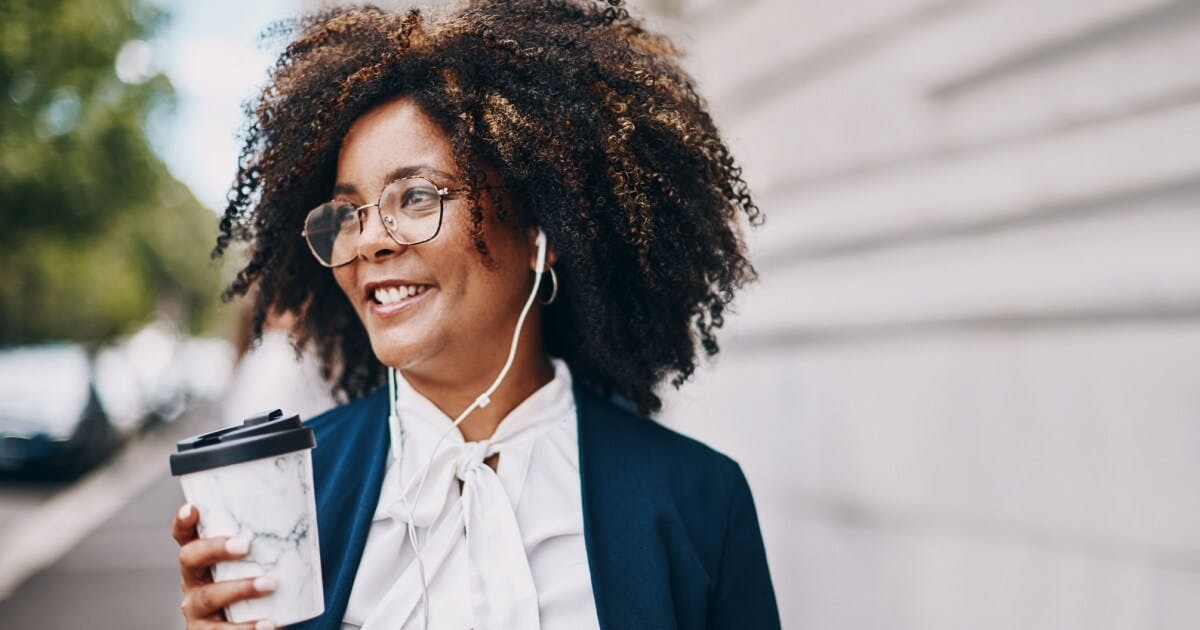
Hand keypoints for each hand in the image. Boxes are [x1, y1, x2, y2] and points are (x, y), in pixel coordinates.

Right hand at [172, 503, 277, 629]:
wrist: (259, 624)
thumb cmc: (257, 586)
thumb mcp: (256, 565)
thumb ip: (265, 546)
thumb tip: (303, 514)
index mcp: (202, 561)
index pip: (185, 537)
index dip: (183, 522)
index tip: (193, 508)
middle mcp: (193, 583)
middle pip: (190, 560)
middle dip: (216, 549)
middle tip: (246, 545)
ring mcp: (197, 611)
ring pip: (208, 596)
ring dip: (239, 589)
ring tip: (269, 585)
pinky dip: (247, 628)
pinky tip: (269, 624)